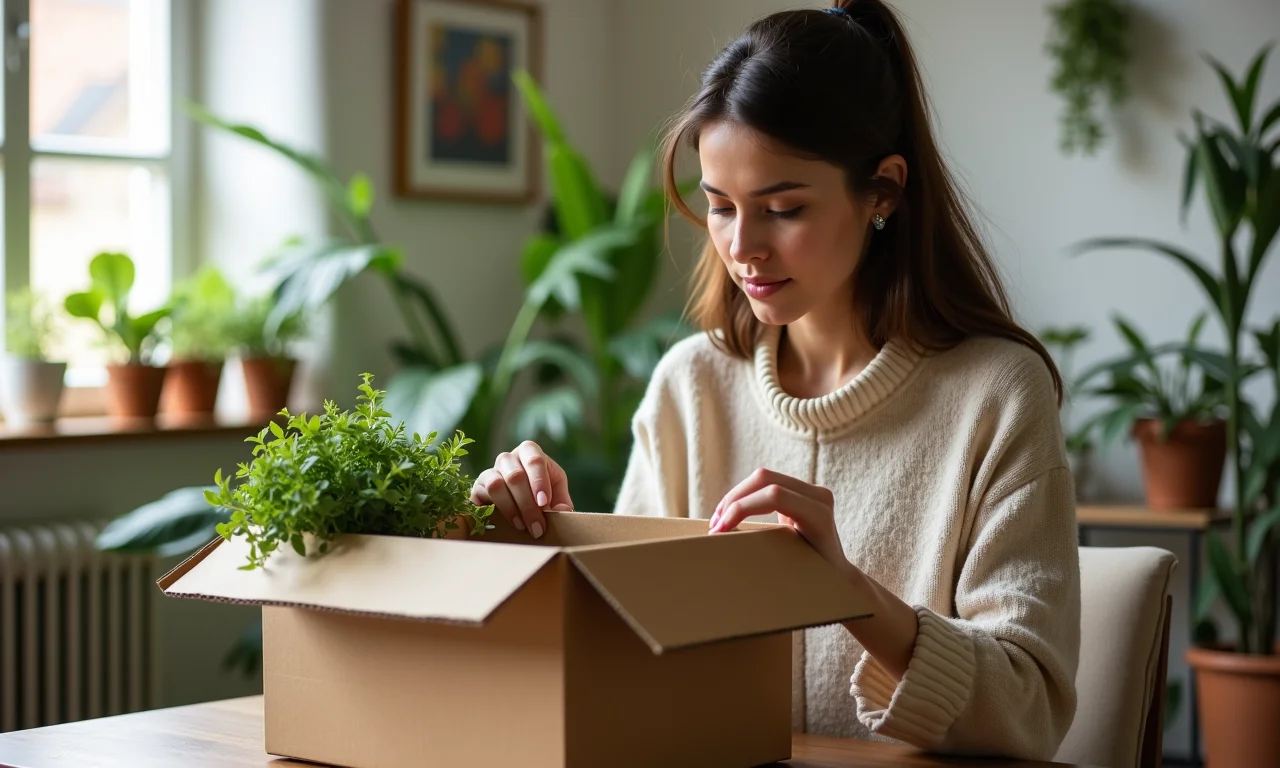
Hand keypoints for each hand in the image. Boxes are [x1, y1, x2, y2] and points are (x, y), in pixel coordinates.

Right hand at [470, 441, 573, 538]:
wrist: (517, 501)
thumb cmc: (541, 492)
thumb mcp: (556, 494)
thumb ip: (562, 502)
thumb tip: (563, 511)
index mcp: (530, 452)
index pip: (534, 460)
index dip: (539, 482)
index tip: (544, 503)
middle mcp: (508, 458)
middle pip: (515, 476)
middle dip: (528, 505)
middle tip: (537, 527)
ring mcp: (490, 471)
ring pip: (496, 485)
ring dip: (511, 509)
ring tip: (523, 526)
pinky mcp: (478, 486)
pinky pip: (482, 495)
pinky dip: (496, 511)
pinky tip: (508, 523)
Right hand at [710, 468, 849, 571]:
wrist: (837, 577)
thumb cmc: (817, 580)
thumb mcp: (796, 569)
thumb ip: (773, 552)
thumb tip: (732, 551)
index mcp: (819, 512)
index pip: (774, 495)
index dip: (742, 508)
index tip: (722, 530)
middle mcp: (818, 495)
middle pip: (765, 479)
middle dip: (733, 500)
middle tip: (715, 526)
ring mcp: (810, 490)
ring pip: (762, 477)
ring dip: (735, 497)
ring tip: (718, 521)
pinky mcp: (799, 491)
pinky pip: (765, 484)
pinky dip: (744, 497)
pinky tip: (730, 513)